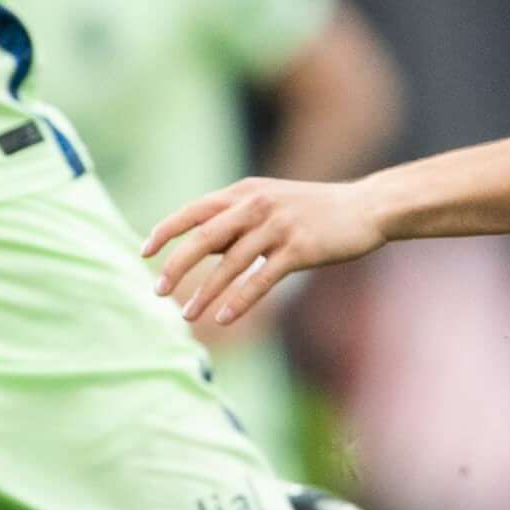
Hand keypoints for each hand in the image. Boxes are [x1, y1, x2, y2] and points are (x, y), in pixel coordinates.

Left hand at [141, 176, 385, 328]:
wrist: (365, 208)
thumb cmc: (314, 210)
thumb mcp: (271, 202)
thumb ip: (236, 220)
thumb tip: (198, 244)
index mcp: (245, 192)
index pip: (194, 210)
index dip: (166, 231)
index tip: (144, 252)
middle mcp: (257, 205)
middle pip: (204, 237)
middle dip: (177, 266)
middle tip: (158, 291)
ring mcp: (278, 226)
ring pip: (230, 263)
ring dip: (205, 292)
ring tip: (187, 315)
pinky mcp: (299, 249)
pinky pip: (261, 278)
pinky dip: (240, 300)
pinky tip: (223, 317)